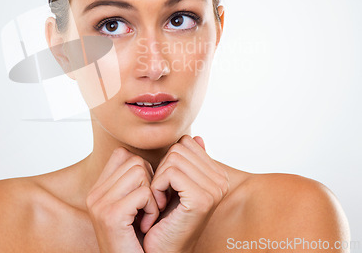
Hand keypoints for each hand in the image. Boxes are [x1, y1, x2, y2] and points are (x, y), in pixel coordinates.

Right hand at [86, 147, 158, 252]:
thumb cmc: (142, 242)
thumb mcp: (137, 206)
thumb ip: (140, 179)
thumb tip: (172, 148)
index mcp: (98, 190)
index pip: (123, 154)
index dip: (143, 171)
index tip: (146, 196)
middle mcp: (94, 194)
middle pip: (134, 160)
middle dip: (150, 182)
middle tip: (147, 209)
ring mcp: (99, 204)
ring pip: (140, 172)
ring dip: (152, 196)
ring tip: (146, 217)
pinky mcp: (110, 215)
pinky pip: (144, 193)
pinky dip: (153, 209)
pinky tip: (146, 225)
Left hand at [142, 135, 228, 252]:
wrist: (163, 250)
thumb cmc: (165, 217)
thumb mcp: (176, 184)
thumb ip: (188, 162)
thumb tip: (196, 137)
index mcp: (218, 174)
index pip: (186, 142)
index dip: (169, 161)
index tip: (168, 185)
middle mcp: (221, 181)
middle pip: (179, 148)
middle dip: (163, 169)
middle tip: (163, 194)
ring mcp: (214, 190)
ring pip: (173, 158)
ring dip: (158, 179)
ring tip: (162, 200)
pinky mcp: (202, 198)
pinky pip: (170, 172)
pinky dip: (157, 187)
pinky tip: (161, 205)